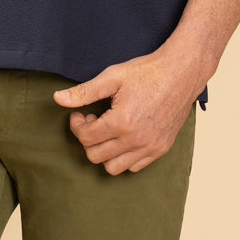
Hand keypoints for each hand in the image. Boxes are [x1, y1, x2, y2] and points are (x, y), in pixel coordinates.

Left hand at [53, 48, 203, 174]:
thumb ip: (84, 91)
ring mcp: (150, 147)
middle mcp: (135, 140)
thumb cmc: (147, 71)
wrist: (181, 72)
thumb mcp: (112, 77)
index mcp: (121, 122)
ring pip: (113, 168)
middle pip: (95, 156)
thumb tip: (58, 99)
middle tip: (93, 119)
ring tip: (108, 129)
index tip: (80, 113)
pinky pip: (134, 167)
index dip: (77, 125)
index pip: (86, 138)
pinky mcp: (161, 149)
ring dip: (104, 151)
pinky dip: (124, 157)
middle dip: (87, 139)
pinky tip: (124, 136)